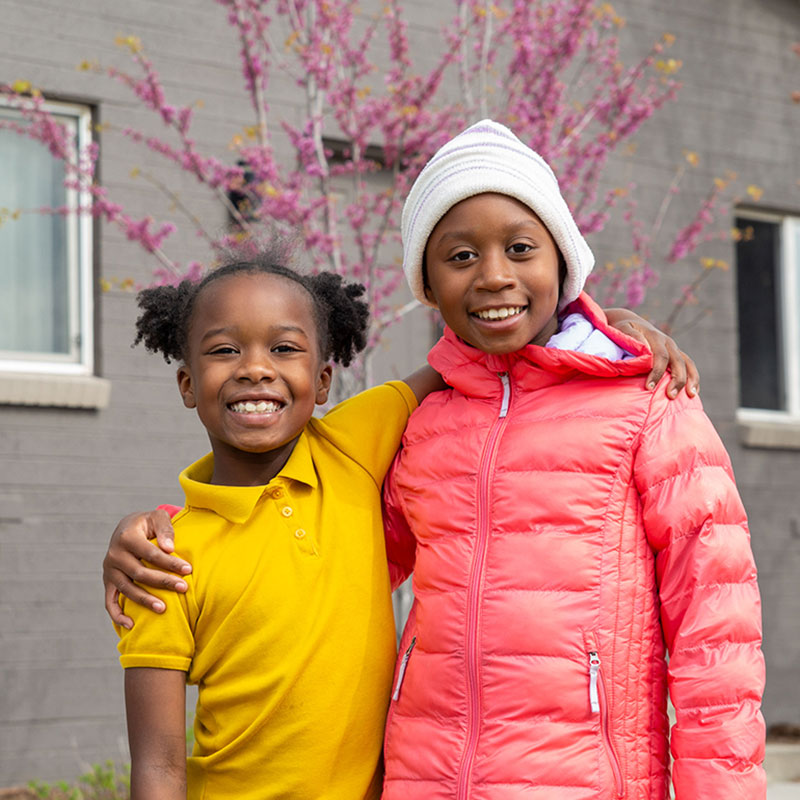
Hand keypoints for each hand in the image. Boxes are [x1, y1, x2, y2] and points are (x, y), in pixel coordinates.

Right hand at [103, 509, 191, 628]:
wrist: (127, 528)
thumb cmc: (148, 523)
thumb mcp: (157, 517)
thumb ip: (165, 530)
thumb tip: (170, 548)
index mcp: (127, 537)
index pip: (151, 553)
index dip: (169, 563)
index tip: (188, 570)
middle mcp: (114, 555)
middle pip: (140, 573)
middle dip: (163, 582)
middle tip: (183, 588)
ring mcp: (109, 570)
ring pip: (127, 589)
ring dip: (145, 600)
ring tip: (163, 608)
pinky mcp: (108, 582)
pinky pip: (109, 601)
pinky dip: (117, 615)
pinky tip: (131, 624)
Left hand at [605, 308, 698, 398]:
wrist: (630, 322)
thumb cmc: (622, 330)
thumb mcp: (623, 329)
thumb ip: (632, 337)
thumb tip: (645, 350)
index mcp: (655, 337)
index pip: (660, 356)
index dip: (657, 372)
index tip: (649, 387)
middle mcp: (667, 342)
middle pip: (677, 361)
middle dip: (676, 379)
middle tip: (670, 396)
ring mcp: (673, 348)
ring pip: (687, 363)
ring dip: (690, 379)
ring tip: (691, 395)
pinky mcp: (675, 353)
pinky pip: (688, 365)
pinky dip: (692, 377)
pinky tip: (692, 392)